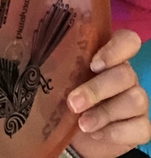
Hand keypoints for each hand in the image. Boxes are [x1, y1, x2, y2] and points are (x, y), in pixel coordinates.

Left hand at [67, 29, 149, 157]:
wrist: (74, 134)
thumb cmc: (65, 95)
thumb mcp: (60, 77)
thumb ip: (58, 63)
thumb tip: (35, 56)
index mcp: (108, 56)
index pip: (127, 40)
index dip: (116, 49)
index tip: (93, 63)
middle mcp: (126, 75)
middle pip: (125, 74)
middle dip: (97, 89)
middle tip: (73, 103)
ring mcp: (136, 100)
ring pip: (135, 100)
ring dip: (105, 113)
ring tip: (82, 123)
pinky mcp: (140, 126)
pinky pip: (140, 127)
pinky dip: (116, 133)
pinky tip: (96, 133)